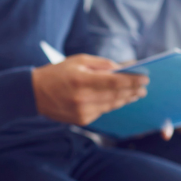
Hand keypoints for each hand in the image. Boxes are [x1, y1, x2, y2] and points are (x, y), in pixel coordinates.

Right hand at [32, 54, 148, 125]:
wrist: (34, 94)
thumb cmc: (58, 73)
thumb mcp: (79, 60)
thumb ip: (102, 65)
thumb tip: (124, 69)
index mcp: (82, 80)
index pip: (114, 82)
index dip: (132, 81)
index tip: (145, 78)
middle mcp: (82, 98)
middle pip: (116, 95)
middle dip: (132, 91)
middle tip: (144, 88)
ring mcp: (82, 112)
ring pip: (112, 105)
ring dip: (125, 99)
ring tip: (135, 94)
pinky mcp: (82, 120)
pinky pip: (103, 111)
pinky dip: (111, 105)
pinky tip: (118, 100)